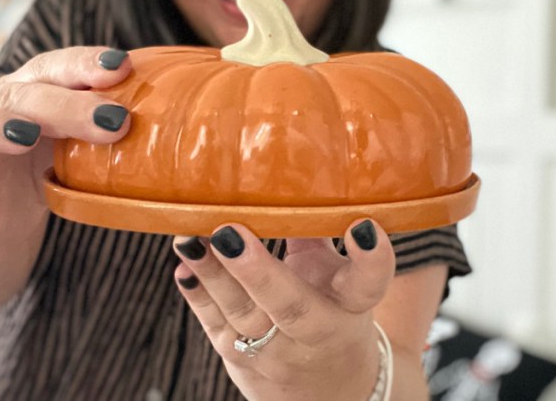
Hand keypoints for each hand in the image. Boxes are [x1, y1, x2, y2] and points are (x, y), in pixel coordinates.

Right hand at [0, 47, 132, 253]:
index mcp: (25, 99)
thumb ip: (110, 132)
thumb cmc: (37, 177)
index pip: (51, 68)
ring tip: (25, 136)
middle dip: (62, 101)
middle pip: (13, 92)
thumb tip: (182, 115)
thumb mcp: (76, 152)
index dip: (82, 64)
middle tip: (111, 121)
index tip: (123, 68)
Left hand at [173, 219, 395, 399]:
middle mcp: (318, 332)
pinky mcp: (240, 357)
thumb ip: (317, 233)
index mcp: (352, 307)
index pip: (368, 283)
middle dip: (258, 271)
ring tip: (189, 239)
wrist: (326, 390)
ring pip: (242, 314)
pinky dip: (198, 294)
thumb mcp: (338, 277)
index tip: (363, 226)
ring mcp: (276, 351)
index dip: (371, 257)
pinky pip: (215, 324)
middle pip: (291, 306)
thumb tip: (291, 175)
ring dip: (213, 275)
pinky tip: (184, 266)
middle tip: (229, 233)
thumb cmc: (331, 312)